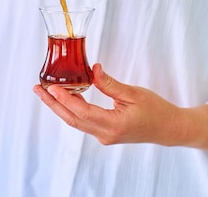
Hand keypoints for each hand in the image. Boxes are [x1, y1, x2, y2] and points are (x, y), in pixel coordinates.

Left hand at [33, 63, 186, 145]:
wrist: (169, 128)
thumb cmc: (156, 111)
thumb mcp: (133, 93)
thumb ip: (109, 83)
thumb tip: (92, 70)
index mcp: (113, 125)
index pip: (82, 112)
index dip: (65, 99)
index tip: (51, 88)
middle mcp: (105, 134)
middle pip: (72, 119)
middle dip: (53, 104)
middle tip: (38, 89)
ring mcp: (104, 136)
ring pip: (76, 121)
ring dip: (60, 106)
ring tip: (46, 91)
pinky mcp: (105, 133)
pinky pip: (83, 121)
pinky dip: (72, 108)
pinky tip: (66, 96)